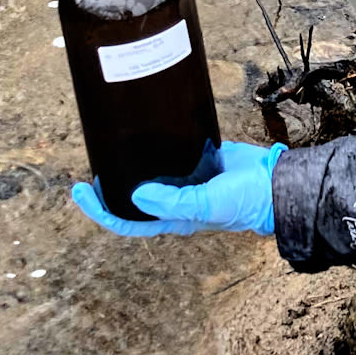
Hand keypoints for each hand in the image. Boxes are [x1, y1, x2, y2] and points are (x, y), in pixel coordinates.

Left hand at [71, 141, 279, 238]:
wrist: (275, 182)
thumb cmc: (243, 202)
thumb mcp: (205, 206)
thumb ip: (172, 202)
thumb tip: (136, 195)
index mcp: (173, 218)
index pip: (127, 221)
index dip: (100, 211)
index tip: (80, 191)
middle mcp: (175, 201)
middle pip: (133, 199)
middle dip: (108, 189)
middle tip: (87, 171)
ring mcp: (185, 180)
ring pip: (148, 175)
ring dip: (128, 166)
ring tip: (108, 149)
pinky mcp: (197, 159)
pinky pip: (169, 154)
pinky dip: (154, 147)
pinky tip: (143, 133)